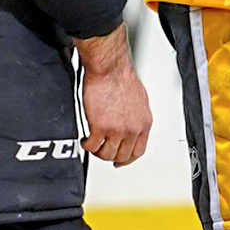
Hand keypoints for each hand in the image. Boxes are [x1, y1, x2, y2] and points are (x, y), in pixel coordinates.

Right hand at [74, 26, 150, 166]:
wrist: (109, 68)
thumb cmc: (120, 77)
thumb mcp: (138, 100)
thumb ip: (135, 116)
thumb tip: (130, 124)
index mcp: (143, 122)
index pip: (138, 150)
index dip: (128, 158)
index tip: (120, 160)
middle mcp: (132, 128)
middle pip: (122, 155)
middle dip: (110, 156)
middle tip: (101, 151)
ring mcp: (117, 129)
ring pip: (107, 154)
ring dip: (97, 152)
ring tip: (92, 144)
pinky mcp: (100, 127)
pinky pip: (92, 146)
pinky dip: (86, 145)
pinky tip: (85, 139)